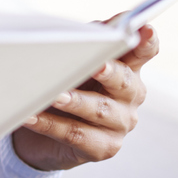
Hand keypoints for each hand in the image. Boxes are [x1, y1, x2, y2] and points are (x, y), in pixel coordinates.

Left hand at [11, 23, 157, 171]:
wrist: (42, 132)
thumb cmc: (63, 85)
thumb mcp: (73, 59)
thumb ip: (89, 41)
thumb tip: (95, 29)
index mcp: (127, 68)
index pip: (144, 51)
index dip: (146, 41)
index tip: (145, 29)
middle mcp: (130, 96)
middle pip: (125, 81)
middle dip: (110, 72)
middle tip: (96, 65)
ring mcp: (120, 123)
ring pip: (99, 110)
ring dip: (75, 102)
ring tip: (54, 95)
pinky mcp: (104, 147)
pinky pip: (76, 135)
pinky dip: (51, 125)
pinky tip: (31, 117)